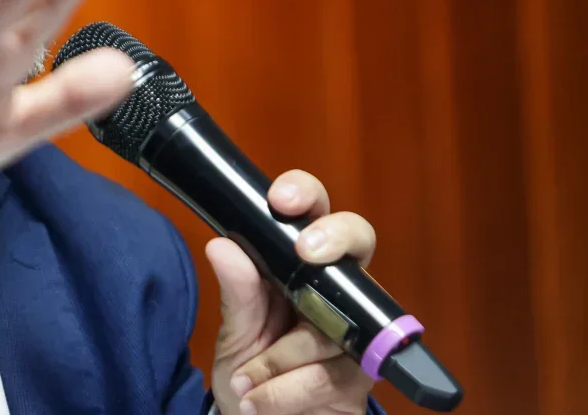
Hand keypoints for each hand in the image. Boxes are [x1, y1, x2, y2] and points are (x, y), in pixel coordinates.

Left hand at [209, 170, 377, 414]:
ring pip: (330, 322)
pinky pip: (329, 373)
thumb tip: (221, 245)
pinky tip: (261, 402)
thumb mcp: (236, 335)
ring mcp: (356, 328)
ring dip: (279, 358)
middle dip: (333, 236)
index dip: (305, 194)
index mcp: (296, 266)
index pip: (311, 213)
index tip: (281, 200)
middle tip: (307, 252)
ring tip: (245, 382)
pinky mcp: (365, 373)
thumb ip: (237, 294)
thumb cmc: (251, 374)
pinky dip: (287, 391)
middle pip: (357, 238)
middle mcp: (334, 288)